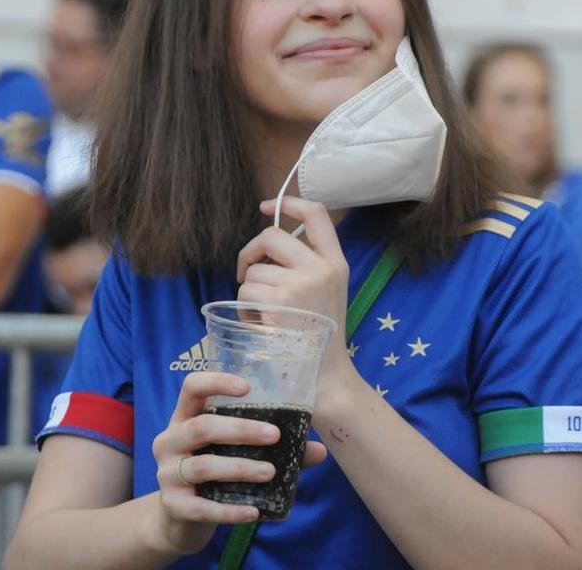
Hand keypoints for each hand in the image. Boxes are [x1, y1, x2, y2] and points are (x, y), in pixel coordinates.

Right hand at [149, 372, 326, 554]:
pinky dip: (230, 510)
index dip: (217, 382)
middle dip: (240, 429)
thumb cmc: (213, 475)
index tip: (248, 388)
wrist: (179, 520)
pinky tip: (254, 512)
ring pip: (202, 466)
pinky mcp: (172, 505)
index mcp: (185, 417)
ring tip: (270, 472)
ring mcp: (167, 473)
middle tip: (275, 436)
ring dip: (239, 468)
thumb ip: (272, 449)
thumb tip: (319, 450)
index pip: (192, 387)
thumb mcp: (234, 454)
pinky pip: (202, 507)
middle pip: (201, 427)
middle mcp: (170, 440)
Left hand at [236, 198, 350, 371]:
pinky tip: (259, 325)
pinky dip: (244, 310)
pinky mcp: (281, 301)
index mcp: (336, 263)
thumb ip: (307, 265)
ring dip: (248, 293)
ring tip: (263, 316)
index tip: (267, 207)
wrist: (325, 377)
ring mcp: (302, 283)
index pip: (316, 214)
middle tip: (247, 274)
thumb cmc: (318, 338)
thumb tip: (269, 241)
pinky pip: (246, 292)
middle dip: (250, 253)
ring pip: (254, 270)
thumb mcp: (327, 293)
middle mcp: (322, 268)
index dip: (288, 203)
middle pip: (271, 236)